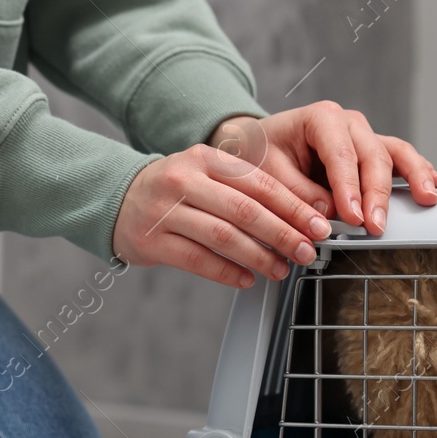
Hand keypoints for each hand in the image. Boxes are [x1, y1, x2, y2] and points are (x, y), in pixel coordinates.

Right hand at [112, 143, 334, 288]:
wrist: (118, 200)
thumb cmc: (176, 191)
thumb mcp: (207, 175)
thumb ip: (247, 191)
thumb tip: (301, 219)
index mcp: (205, 158)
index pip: (259, 183)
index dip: (293, 207)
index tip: (318, 226)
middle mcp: (184, 180)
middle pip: (244, 210)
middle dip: (283, 234)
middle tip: (307, 251)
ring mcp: (165, 210)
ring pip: (223, 236)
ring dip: (258, 257)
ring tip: (280, 269)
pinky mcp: (151, 240)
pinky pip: (198, 260)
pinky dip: (227, 272)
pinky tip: (247, 279)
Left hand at [209, 103, 436, 234]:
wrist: (257, 144)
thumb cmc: (260, 153)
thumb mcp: (266, 172)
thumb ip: (297, 192)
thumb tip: (328, 213)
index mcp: (321, 118)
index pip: (342, 154)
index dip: (350, 188)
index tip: (353, 217)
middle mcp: (347, 123)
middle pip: (373, 156)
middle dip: (377, 194)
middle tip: (376, 225)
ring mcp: (362, 136)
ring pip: (395, 152)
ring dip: (412, 177)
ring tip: (425, 198)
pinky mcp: (369, 152)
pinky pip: (398, 159)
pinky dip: (415, 171)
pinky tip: (431, 183)